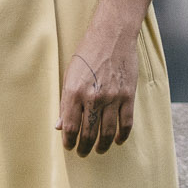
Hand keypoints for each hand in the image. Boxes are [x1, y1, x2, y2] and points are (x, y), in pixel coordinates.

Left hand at [57, 31, 137, 156]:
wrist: (112, 35)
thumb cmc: (88, 53)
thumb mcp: (69, 75)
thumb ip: (65, 102)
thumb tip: (60, 126)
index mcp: (74, 92)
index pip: (70, 127)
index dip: (69, 141)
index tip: (69, 147)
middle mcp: (93, 97)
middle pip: (88, 133)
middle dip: (84, 147)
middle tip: (83, 153)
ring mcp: (112, 97)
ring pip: (108, 132)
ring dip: (102, 145)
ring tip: (99, 150)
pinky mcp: (128, 96)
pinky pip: (126, 123)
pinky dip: (122, 136)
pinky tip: (118, 141)